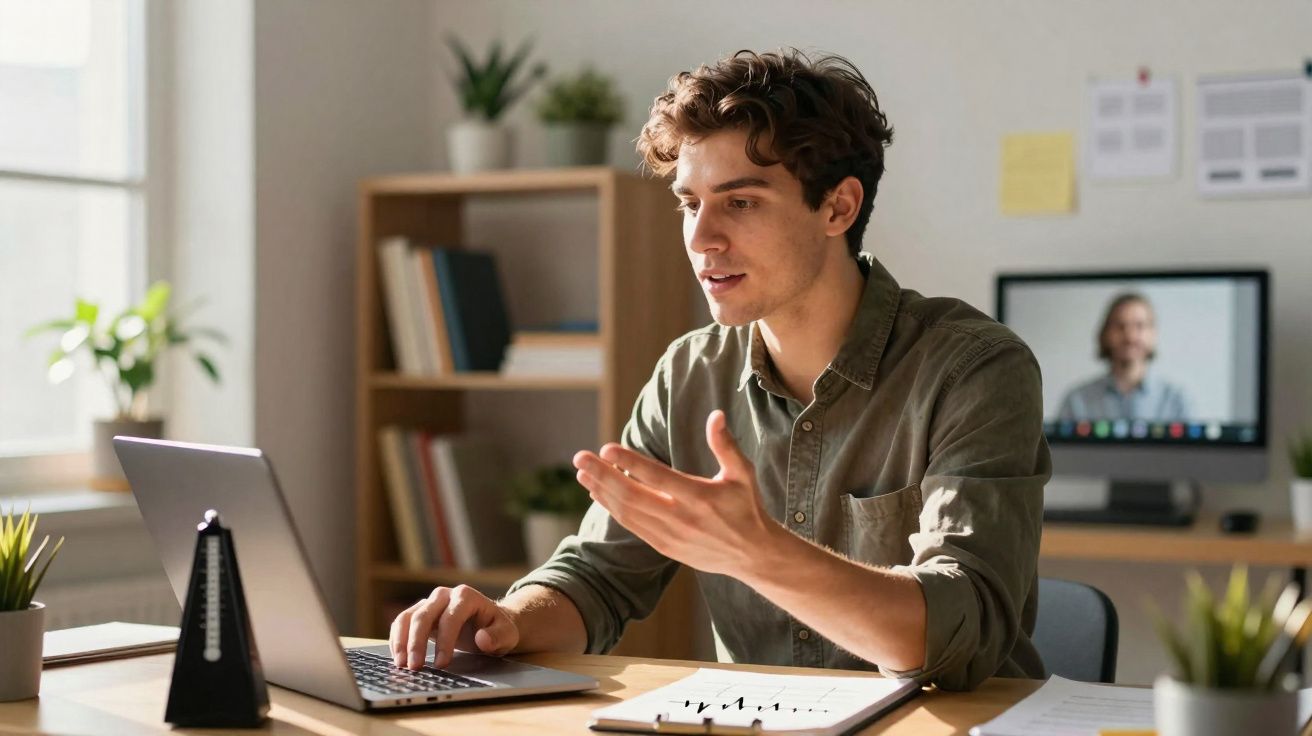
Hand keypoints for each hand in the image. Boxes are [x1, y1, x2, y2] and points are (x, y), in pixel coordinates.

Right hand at [388, 584, 518, 669]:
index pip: (451, 617)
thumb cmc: (497, 628)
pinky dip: (397, 638)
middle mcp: (445, 595)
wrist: (489, 623)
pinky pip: (402, 622)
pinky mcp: (420, 613)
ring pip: (408, 617)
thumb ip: (498, 636)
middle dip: (417, 642)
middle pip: (424, 615)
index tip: (442, 664)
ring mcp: (430, 602)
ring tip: (401, 664)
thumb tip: (482, 639)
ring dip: (402, 641)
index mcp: (466, 596)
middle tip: (415, 667)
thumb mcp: (507, 634)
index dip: (445, 641)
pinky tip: (398, 657)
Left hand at [572, 410, 780, 576]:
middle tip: (580, 457)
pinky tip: (599, 493)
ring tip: (582, 473)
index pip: (656, 477)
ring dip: (601, 491)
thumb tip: (715, 414)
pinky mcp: (665, 547)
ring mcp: (670, 536)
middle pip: (632, 496)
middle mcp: (681, 518)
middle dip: (602, 475)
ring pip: (627, 513)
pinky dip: (612, 508)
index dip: (628, 463)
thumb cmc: (747, 507)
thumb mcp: (743, 474)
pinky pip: (631, 526)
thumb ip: (726, 445)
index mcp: (699, 497)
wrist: (752, 555)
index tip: (605, 448)